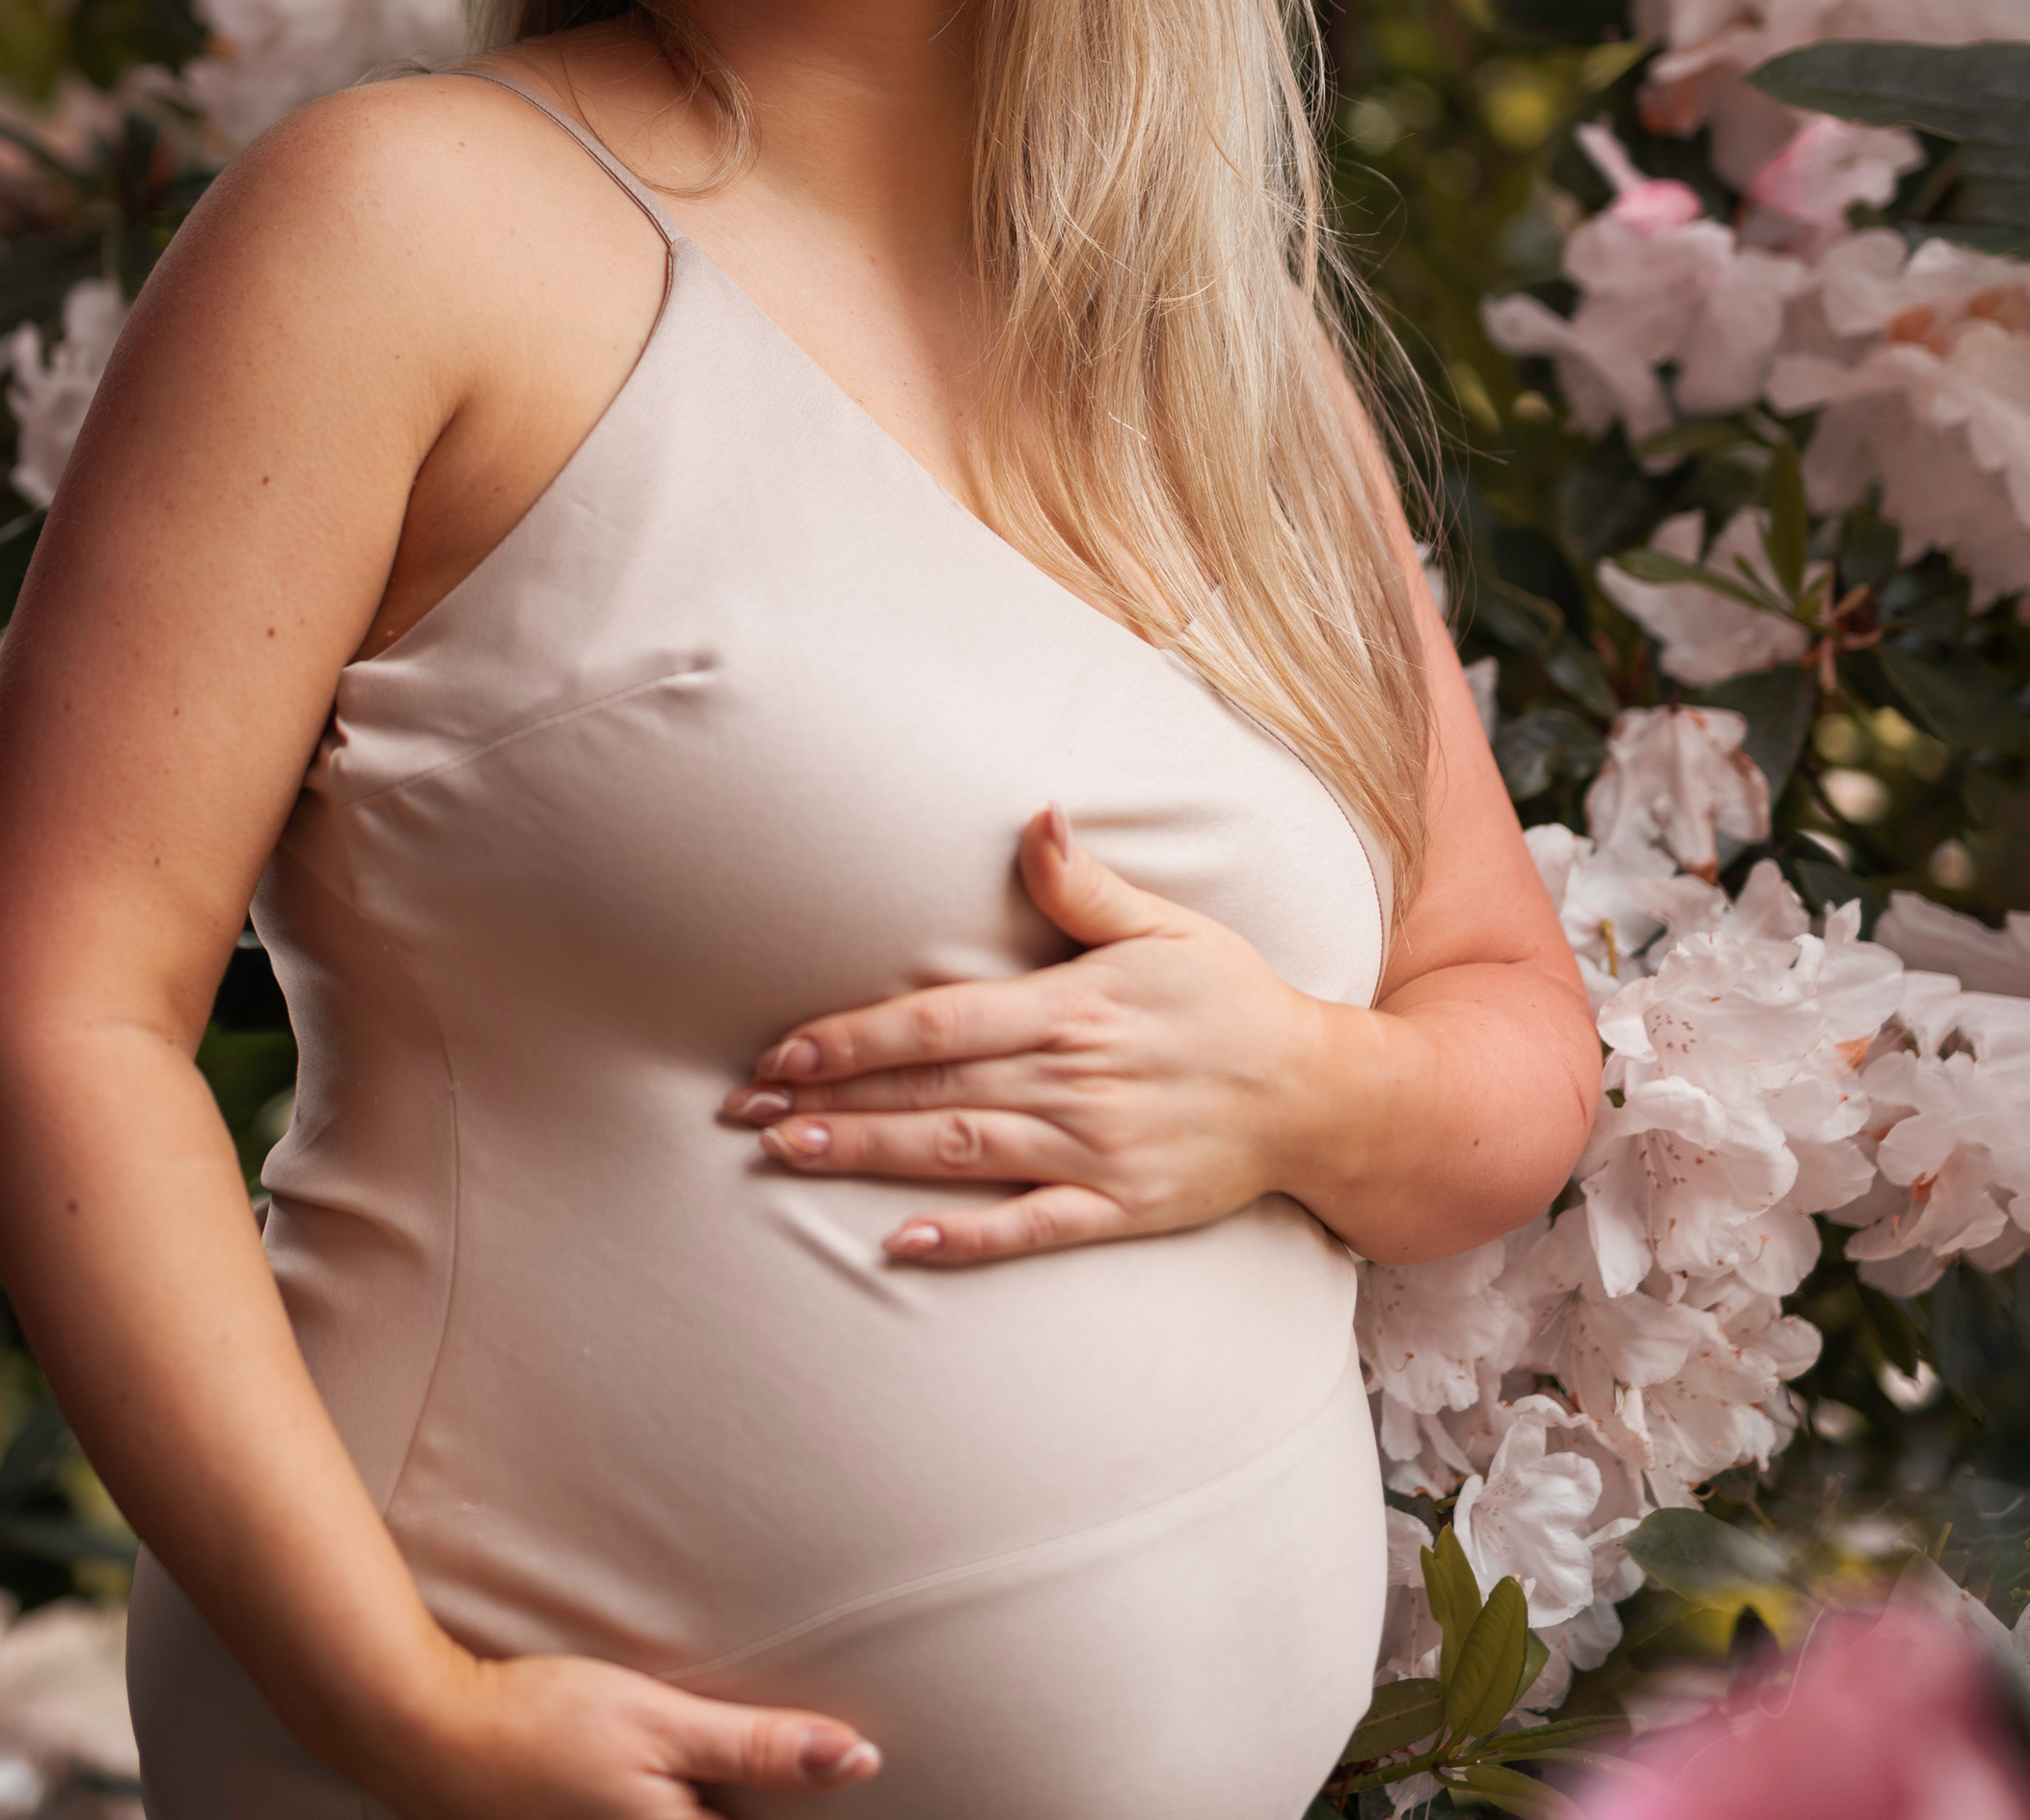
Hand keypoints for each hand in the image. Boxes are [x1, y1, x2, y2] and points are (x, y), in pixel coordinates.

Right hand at [368, 1641, 881, 1817]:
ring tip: (729, 1778)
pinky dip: (678, 1809)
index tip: (854, 1782)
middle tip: (817, 1767)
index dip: (813, 1810)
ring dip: (718, 1800)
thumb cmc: (543, 1720)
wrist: (428, 1735)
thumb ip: (759, 1746)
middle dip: (762, 1805)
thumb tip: (863, 1760)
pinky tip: (676, 1787)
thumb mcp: (658, 1722)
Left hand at [719, 805, 1348, 1264]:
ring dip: (866, 1156)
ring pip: (959, 1155)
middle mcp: (1074, 1080)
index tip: (782, 1047)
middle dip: (830, 1098)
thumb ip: (1084, 884)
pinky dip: (966, 1238)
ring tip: (785, 1154)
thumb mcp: (1166, 926)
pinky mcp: (1120, 1207)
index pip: (938, 1020)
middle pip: (928, 1090)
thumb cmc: (1229, 1001)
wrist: (1318, 1095)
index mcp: (1072, 1007)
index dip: (854, 1036)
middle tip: (742, 1109)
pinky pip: (1032, 1227)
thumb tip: (1034, 817)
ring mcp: (1096, 1149)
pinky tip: (900, 1243)